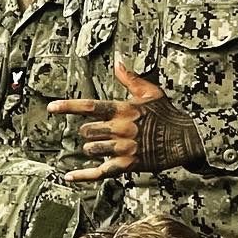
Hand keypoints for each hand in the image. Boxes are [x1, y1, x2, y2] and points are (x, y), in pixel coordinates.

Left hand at [48, 61, 202, 182]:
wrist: (186, 139)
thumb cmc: (167, 115)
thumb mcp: (151, 92)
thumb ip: (130, 79)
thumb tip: (118, 61)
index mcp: (123, 110)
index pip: (90, 106)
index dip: (68, 107)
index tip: (51, 107)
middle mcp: (121, 129)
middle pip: (88, 131)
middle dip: (89, 131)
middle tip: (100, 131)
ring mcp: (124, 148)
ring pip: (92, 149)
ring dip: (92, 148)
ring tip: (103, 145)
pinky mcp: (127, 165)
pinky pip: (100, 172)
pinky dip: (83, 175)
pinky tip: (69, 176)